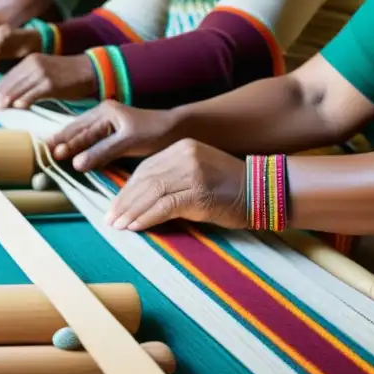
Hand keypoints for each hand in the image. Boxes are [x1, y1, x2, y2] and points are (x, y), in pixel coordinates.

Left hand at [0, 54, 96, 108]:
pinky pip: (32, 94)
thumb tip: (14, 97)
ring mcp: (42, 74)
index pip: (9, 76)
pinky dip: (24, 101)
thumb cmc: (67, 75)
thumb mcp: (45, 72)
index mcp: (30, 60)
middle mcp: (34, 64)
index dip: (0, 89)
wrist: (89, 71)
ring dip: (9, 100)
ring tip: (2, 109)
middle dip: (1, 96)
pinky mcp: (50, 84)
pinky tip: (19, 107)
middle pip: (11, 82)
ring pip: (19, 89)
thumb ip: (30, 80)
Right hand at [48, 100, 177, 171]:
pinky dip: (80, 143)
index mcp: (106, 112)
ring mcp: (108, 120)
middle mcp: (104, 113)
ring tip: (52, 151)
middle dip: (61, 139)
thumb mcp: (128, 142)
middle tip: (43, 151)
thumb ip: (101, 151)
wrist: (177, 129)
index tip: (49, 152)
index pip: (79, 129)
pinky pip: (91, 136)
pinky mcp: (113, 130)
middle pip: (77, 128)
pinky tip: (73, 151)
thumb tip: (76, 163)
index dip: (64, 141)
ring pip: (83, 131)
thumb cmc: (155, 133)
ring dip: (69, 141)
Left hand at [105, 139, 247, 231]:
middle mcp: (185, 155)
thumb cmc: (230, 187)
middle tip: (110, 219)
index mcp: (183, 147)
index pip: (146, 168)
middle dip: (125, 201)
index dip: (128, 189)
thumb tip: (141, 198)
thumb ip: (173, 177)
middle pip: (145, 179)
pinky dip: (147, 217)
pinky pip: (165, 206)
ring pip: (151, 192)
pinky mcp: (200, 192)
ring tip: (118, 226)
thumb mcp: (199, 171)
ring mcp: (193, 172)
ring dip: (131, 212)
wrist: (263, 190)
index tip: (116, 206)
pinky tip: (136, 227)